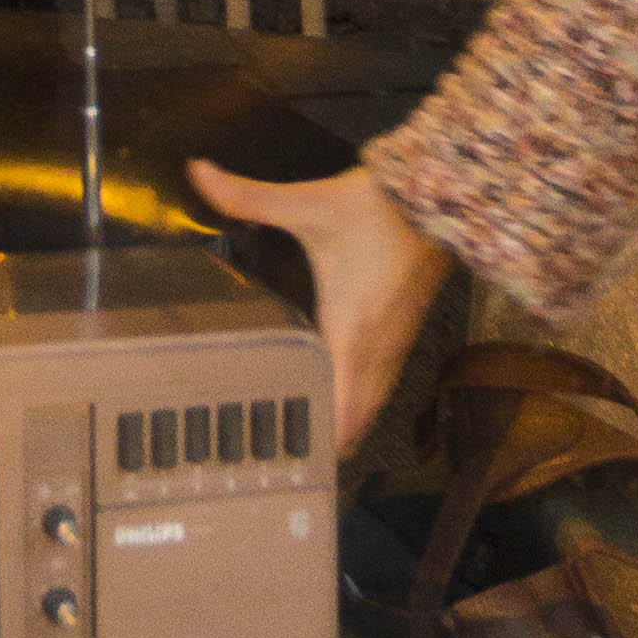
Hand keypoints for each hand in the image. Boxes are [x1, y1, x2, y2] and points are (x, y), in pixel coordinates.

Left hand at [187, 154, 451, 450]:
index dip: (319, 440)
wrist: (438, 196)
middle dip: (330, 443)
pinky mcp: (406, 328)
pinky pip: (386, 380)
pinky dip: (368, 401)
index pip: (336, 406)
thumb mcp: (308, 204)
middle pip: (356, 417)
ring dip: (351, 425)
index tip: (294, 462)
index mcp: (348, 331)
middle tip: (296, 464)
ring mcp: (395, 340)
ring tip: (321, 447)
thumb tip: (198, 174)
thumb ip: (248, 196)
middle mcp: (375, 346)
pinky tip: (352, 401)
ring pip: (375, 401)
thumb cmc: (375, 207)